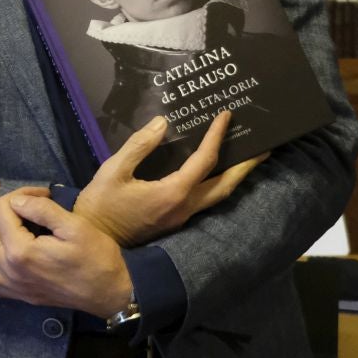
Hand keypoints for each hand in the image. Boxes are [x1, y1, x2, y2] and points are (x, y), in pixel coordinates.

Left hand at [0, 182, 133, 318]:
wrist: (112, 293)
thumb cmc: (98, 257)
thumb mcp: (75, 226)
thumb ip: (42, 210)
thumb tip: (17, 199)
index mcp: (22, 251)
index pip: (5, 212)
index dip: (20, 195)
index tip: (41, 193)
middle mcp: (9, 270)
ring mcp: (12, 285)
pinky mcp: (19, 294)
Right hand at [73, 111, 267, 246]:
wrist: (93, 242)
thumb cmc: (100, 206)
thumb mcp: (113, 171)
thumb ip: (139, 145)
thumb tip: (162, 123)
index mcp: (173, 193)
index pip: (205, 161)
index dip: (217, 136)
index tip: (226, 115)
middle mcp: (184, 208)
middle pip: (225, 185)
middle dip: (247, 166)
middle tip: (264, 147)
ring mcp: (181, 217)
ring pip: (218, 196)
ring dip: (235, 177)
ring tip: (247, 159)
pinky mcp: (174, 220)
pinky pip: (205, 200)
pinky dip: (217, 183)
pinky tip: (215, 172)